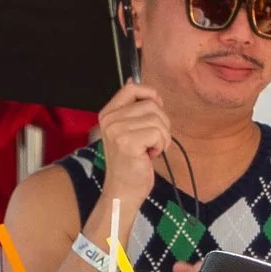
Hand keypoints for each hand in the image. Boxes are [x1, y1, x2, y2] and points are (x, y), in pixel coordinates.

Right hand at [93, 79, 171, 216]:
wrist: (123, 190)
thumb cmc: (130, 162)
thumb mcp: (128, 130)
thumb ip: (132, 108)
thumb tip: (133, 80)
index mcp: (108, 114)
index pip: (132, 88)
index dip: (150, 94)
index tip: (156, 110)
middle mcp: (110, 120)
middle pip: (151, 104)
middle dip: (161, 124)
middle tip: (153, 141)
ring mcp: (117, 130)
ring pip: (158, 119)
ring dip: (162, 137)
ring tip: (150, 149)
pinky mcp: (127, 142)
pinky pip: (158, 133)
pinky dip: (161, 146)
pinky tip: (150, 156)